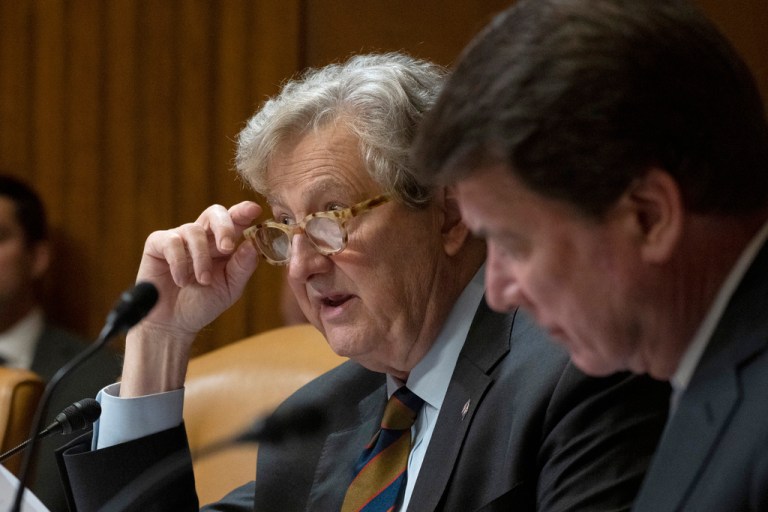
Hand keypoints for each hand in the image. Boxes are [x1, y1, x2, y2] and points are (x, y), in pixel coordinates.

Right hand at [120, 201, 261, 395]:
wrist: (173, 324)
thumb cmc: (203, 303)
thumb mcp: (230, 288)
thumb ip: (243, 266)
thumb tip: (254, 244)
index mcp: (223, 244)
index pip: (236, 220)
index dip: (244, 211)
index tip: (255, 210)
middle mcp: (203, 236)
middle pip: (215, 213)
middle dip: (224, 227)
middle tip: (227, 247)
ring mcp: (180, 237)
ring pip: (194, 230)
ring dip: (201, 258)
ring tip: (203, 281)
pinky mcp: (158, 244)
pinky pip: (172, 242)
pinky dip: (179, 263)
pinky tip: (181, 281)